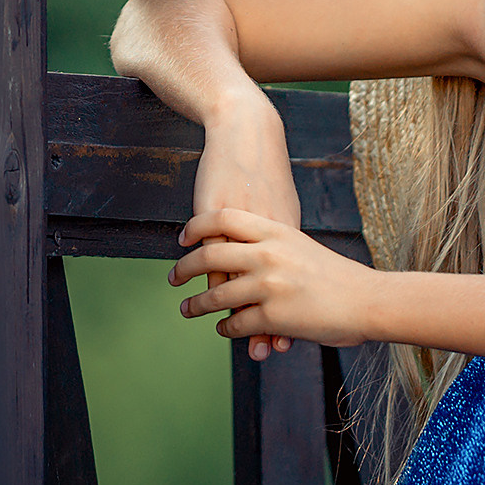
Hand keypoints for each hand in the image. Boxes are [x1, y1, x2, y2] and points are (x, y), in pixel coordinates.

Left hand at [170, 207, 375, 350]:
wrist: (367, 300)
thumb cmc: (337, 276)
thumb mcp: (300, 247)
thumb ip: (271, 246)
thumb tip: (239, 251)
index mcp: (276, 231)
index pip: (222, 218)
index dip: (196, 226)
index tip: (183, 238)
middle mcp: (268, 254)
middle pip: (209, 256)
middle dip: (184, 268)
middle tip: (173, 277)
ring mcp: (268, 286)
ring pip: (215, 296)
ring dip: (196, 305)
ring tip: (187, 308)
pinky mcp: (271, 317)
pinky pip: (234, 324)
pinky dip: (225, 328)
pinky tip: (223, 328)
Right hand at [194, 96, 301, 359]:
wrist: (245, 132)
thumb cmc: (265, 172)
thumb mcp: (284, 208)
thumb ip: (285, 241)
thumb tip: (289, 274)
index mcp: (286, 232)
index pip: (288, 286)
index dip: (288, 315)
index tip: (286, 344)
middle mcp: (266, 232)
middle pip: (264, 289)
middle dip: (262, 323)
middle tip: (258, 351)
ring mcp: (239, 224)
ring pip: (230, 276)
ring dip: (221, 305)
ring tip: (216, 327)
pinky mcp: (214, 213)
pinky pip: (208, 253)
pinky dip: (203, 274)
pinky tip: (196, 290)